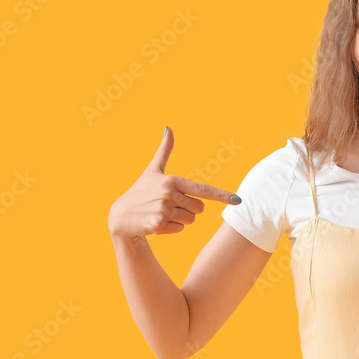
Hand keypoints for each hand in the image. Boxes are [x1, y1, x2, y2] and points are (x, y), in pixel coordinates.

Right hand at [108, 127, 240, 238]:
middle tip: (171, 205)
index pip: (203, 189)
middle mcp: (169, 194)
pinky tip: (158, 222)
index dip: (222, 195)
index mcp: (172, 180)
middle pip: (200, 209)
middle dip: (190, 209)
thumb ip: (164, 150)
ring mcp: (164, 210)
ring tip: (163, 213)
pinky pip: (181, 229)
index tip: (237, 200)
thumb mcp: (153, 170)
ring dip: (181, 220)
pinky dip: (172, 228)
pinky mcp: (159, 225)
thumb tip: (169, 128)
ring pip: (191, 220)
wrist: (120, 216)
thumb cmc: (141, 191)